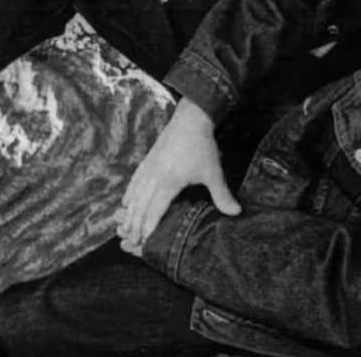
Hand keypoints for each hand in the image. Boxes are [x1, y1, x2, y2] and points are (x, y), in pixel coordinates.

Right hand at [118, 98, 241, 253]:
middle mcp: (154, 176)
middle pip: (140, 205)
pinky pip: (134, 181)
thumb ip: (222, 195)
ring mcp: (149, 167)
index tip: (143, 243)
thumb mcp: (213, 172)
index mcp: (169, 182)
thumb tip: (236, 213)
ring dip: (128, 212)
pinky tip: (126, 201)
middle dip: (134, 224)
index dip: (148, 227)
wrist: (191, 118)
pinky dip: (129, 193)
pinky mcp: (148, 159)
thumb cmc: (202, 146)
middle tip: (131, 241)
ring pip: (134, 194)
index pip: (155, 210)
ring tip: (123, 226)